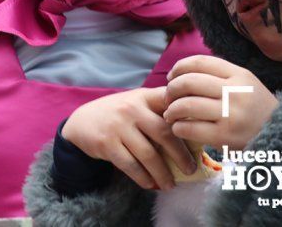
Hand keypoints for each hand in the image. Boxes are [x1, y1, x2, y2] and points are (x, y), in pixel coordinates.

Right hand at [62, 87, 195, 190]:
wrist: (81, 122)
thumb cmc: (116, 115)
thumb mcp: (134, 103)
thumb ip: (157, 110)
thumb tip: (192, 130)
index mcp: (142, 97)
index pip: (170, 102)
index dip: (187, 115)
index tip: (200, 132)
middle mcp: (131, 108)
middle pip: (164, 133)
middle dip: (181, 155)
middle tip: (190, 169)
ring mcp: (118, 126)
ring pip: (148, 154)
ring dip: (162, 173)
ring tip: (170, 184)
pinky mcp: (107, 143)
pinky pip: (130, 165)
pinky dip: (143, 178)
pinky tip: (150, 184)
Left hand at [164, 55, 278, 148]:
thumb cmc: (256, 108)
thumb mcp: (245, 84)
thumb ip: (218, 75)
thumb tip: (178, 74)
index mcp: (239, 75)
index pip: (199, 62)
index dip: (178, 68)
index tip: (171, 77)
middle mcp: (235, 92)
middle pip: (188, 82)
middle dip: (171, 90)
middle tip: (167, 98)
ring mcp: (231, 115)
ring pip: (186, 105)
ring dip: (171, 110)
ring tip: (170, 114)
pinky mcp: (226, 137)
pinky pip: (190, 128)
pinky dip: (178, 127)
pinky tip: (179, 128)